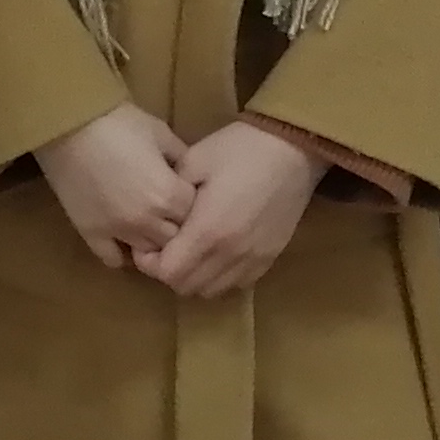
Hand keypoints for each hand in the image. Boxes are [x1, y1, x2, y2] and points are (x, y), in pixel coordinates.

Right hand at [29, 105, 193, 269]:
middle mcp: (147, 221)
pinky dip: (121, 252)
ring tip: (147, 221)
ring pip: (148, 253)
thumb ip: (182, 158)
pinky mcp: (91, 233)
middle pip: (176, 239)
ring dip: (152, 240)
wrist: (69, 124)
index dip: (191, 201)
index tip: (185, 190)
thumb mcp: (160, 133)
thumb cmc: (118, 123)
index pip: (195, 214)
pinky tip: (123, 237)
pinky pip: (113, 259)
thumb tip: (192, 174)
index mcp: (168, 195)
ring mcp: (118, 231)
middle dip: (176, 224)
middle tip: (168, 207)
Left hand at [140, 119, 324, 300]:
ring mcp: (253, 260)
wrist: (293, 149)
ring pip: (212, 290)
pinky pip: (238, 283)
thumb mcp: (194, 160)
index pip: (168, 273)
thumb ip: (170, 193)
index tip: (146, 244)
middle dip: (169, 271)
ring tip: (191, 250)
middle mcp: (231, 254)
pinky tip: (218, 252)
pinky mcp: (270, 258)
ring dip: (195, 276)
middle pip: (187, 287)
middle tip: (165, 246)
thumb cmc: (240, 149)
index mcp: (208, 230)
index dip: (150, 262)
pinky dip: (221, 275)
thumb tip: (156, 215)